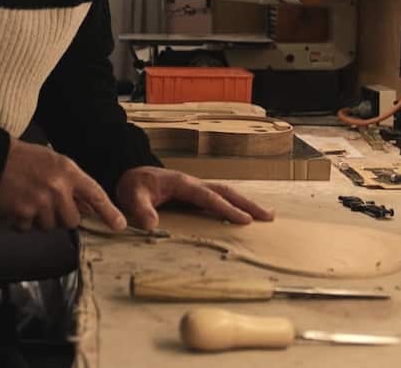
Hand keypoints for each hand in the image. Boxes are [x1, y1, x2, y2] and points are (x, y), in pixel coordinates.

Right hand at [0, 139, 126, 231]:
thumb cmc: (23, 159)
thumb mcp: (54, 162)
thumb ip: (72, 182)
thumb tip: (86, 206)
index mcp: (68, 171)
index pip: (95, 194)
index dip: (109, 211)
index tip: (119, 224)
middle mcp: (58, 187)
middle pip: (72, 220)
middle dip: (62, 216)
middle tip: (48, 202)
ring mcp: (41, 202)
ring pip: (50, 226)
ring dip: (40, 218)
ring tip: (29, 199)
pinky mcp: (24, 213)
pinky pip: (29, 228)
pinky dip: (23, 221)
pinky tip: (17, 204)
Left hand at [115, 166, 274, 230]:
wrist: (131, 174)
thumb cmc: (133, 185)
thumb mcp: (132, 196)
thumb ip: (141, 210)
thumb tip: (152, 226)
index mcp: (183, 184)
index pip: (209, 197)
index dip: (227, 208)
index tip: (245, 219)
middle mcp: (194, 184)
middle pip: (226, 191)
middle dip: (247, 203)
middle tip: (269, 216)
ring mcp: (196, 188)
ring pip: (226, 194)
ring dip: (245, 203)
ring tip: (267, 215)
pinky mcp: (195, 195)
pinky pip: (219, 199)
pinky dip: (234, 205)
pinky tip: (245, 215)